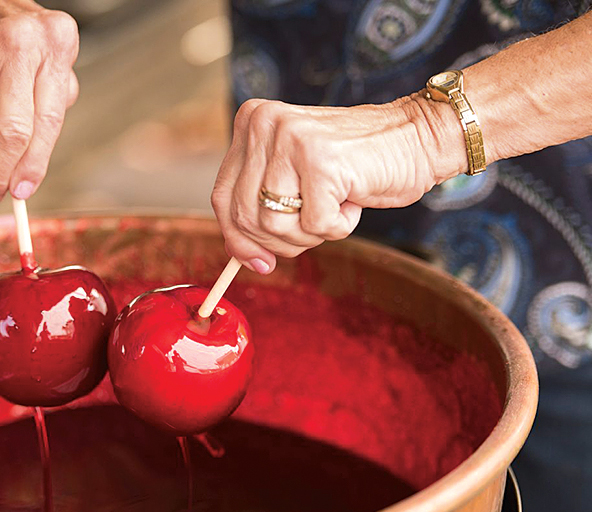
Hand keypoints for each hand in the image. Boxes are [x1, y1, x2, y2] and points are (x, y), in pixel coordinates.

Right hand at [0, 0, 79, 208]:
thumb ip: (52, 106)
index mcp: (56, 44)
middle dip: (1, 173)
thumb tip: (29, 170)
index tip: (23, 191)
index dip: (34, 164)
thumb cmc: (21, 36)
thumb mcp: (53, 58)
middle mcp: (19, 42)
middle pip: (11, 131)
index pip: (47, 121)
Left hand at [210, 96, 466, 273]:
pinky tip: (352, 199)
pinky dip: (337, 227)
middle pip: (243, 216)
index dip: (238, 239)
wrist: (418, 139)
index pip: (222, 198)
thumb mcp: (295, 180)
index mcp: (251, 122)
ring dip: (309, 233)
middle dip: (278, 240)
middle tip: (313, 227)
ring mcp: (290, 139)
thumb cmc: (356, 165)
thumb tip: (240, 258)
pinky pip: (313, 225)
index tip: (258, 261)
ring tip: (334, 206)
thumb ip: (260, 208)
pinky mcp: (319, 161)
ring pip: (273, 225)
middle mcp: (264, 123)